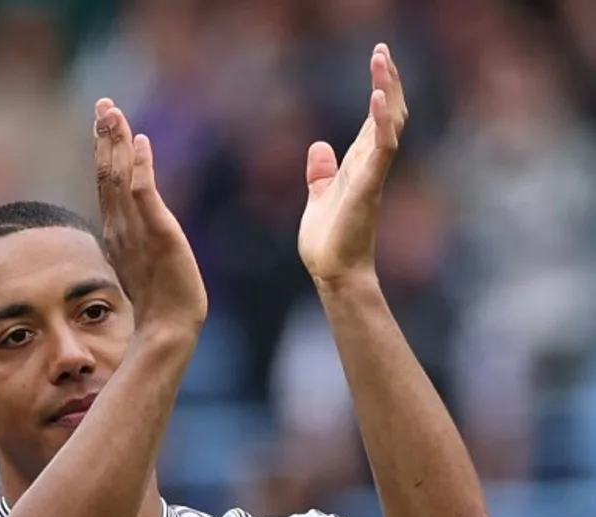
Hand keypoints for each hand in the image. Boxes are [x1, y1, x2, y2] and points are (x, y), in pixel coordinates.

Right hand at [94, 99, 207, 335]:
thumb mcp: (142, 266)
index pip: (108, 185)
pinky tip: (142, 142)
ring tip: (114, 113)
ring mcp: (137, 231)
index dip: (105, 152)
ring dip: (118, 143)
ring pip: (121, 178)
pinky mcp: (159, 235)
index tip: (103, 123)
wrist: (167, 329)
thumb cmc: (159, 304)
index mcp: (117, 233)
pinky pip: (145, 195)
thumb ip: (134, 244)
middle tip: (104, 104)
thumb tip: (126, 235)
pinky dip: (142, 167)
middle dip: (106, 138)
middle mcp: (121, 228)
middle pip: (109, 175)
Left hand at [298, 44, 407, 287]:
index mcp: (359, 166)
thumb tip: (319, 146)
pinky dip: (382, 122)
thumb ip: (321, 172)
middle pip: (388, 115)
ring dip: (387, 91)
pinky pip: (382, 150)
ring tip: (382, 60)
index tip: (379, 59)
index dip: (379, 90)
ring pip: (389, 125)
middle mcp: (370, 166)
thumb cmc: (328, 243)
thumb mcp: (319, 197)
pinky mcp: (368, 187)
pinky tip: (378, 98)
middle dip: (387, 81)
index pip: (375, 120)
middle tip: (382, 50)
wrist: (332, 273)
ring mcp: (372, 175)